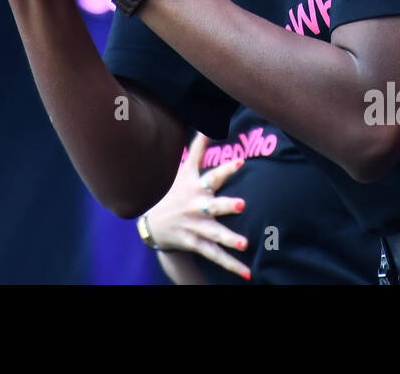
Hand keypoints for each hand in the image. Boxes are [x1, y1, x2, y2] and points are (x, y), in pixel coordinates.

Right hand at [144, 133, 250, 279]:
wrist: (152, 223)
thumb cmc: (173, 191)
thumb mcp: (184, 170)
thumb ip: (197, 148)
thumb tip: (207, 126)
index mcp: (196, 188)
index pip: (212, 176)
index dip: (225, 169)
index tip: (240, 163)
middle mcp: (196, 207)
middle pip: (213, 206)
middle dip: (226, 205)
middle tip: (242, 205)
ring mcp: (195, 227)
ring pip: (213, 234)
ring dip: (229, 239)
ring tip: (245, 244)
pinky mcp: (194, 244)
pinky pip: (214, 255)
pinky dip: (230, 264)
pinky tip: (247, 273)